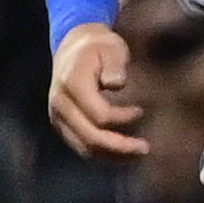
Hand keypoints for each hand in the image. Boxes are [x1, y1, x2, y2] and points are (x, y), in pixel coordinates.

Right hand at [46, 23, 145, 160]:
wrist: (73, 47)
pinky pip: (80, 146)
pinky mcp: (62, 124)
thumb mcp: (110, 47)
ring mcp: (58, 116)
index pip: (99, 115)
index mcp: (72, 85)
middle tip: (145, 148)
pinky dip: (101, 154)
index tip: (141, 110)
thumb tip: (116, 83)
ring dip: (112, 155)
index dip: (123, 118)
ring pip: (84, 147)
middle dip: (119, 147)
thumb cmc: (99, 47)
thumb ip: (114, 65)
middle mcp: (61, 104)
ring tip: (137, 154)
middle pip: (90, 137)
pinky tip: (122, 154)